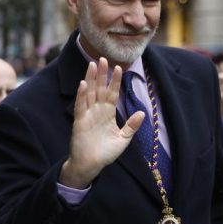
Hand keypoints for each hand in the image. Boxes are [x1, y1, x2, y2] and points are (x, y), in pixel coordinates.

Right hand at [60, 58, 144, 188]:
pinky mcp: (79, 121)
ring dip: (91, 79)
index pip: (112, 93)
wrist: (91, 165)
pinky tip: (83, 84)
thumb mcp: (123, 139)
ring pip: (89, 92)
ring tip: (92, 65)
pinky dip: (82, 95)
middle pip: (100, 88)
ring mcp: (87, 114)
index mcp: (108, 113)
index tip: (120, 68)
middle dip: (102, 74)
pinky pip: (80, 105)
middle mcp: (97, 111)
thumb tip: (142, 113)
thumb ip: (131, 126)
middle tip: (102, 58)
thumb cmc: (106, 152)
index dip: (115, 81)